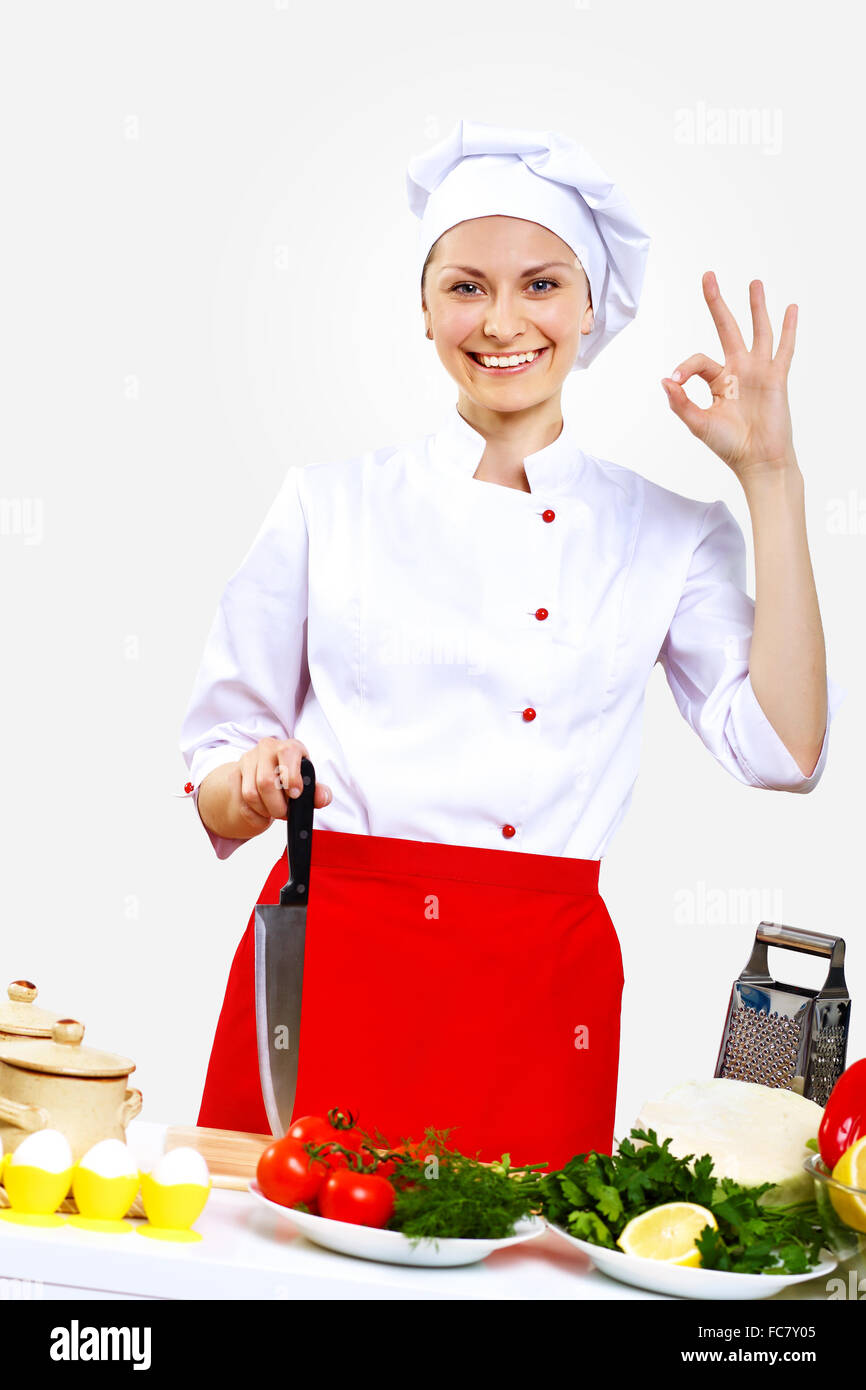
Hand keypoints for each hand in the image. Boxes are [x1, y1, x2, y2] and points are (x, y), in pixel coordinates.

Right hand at [237, 737, 332, 827]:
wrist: (268, 778)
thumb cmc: (293, 779)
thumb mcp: (308, 785)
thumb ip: (318, 792)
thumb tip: (322, 798)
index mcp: (290, 747)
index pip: (287, 754)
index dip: (291, 778)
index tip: (295, 795)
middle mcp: (267, 748)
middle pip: (265, 781)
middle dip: (277, 805)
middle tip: (284, 812)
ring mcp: (248, 759)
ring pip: (251, 794)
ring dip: (264, 810)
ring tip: (273, 810)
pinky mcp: (234, 773)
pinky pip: (241, 801)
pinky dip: (254, 814)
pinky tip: (262, 811)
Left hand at [661, 273, 798, 481]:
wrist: (757, 460)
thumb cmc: (728, 445)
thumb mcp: (698, 423)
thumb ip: (681, 402)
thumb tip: (665, 379)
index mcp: (717, 381)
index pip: (698, 360)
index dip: (685, 366)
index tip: (677, 381)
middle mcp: (738, 370)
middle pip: (726, 328)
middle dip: (717, 303)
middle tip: (708, 276)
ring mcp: (758, 371)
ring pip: (757, 331)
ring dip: (756, 307)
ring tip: (754, 283)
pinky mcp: (776, 378)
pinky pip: (783, 349)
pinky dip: (788, 329)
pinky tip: (790, 309)